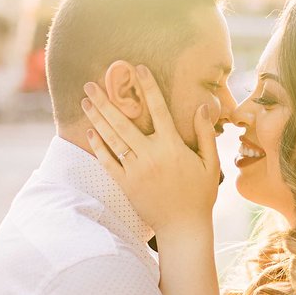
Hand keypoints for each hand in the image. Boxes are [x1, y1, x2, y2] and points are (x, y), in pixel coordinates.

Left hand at [80, 69, 220, 234]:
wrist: (183, 226)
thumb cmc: (199, 194)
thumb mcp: (210, 162)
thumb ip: (204, 133)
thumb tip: (203, 105)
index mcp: (172, 146)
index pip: (158, 109)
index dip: (148, 87)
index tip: (138, 68)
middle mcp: (151, 155)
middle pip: (124, 122)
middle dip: (106, 101)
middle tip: (90, 83)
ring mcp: (136, 170)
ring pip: (112, 139)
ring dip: (98, 119)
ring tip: (85, 102)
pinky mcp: (126, 184)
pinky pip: (108, 162)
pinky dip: (99, 147)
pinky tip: (90, 132)